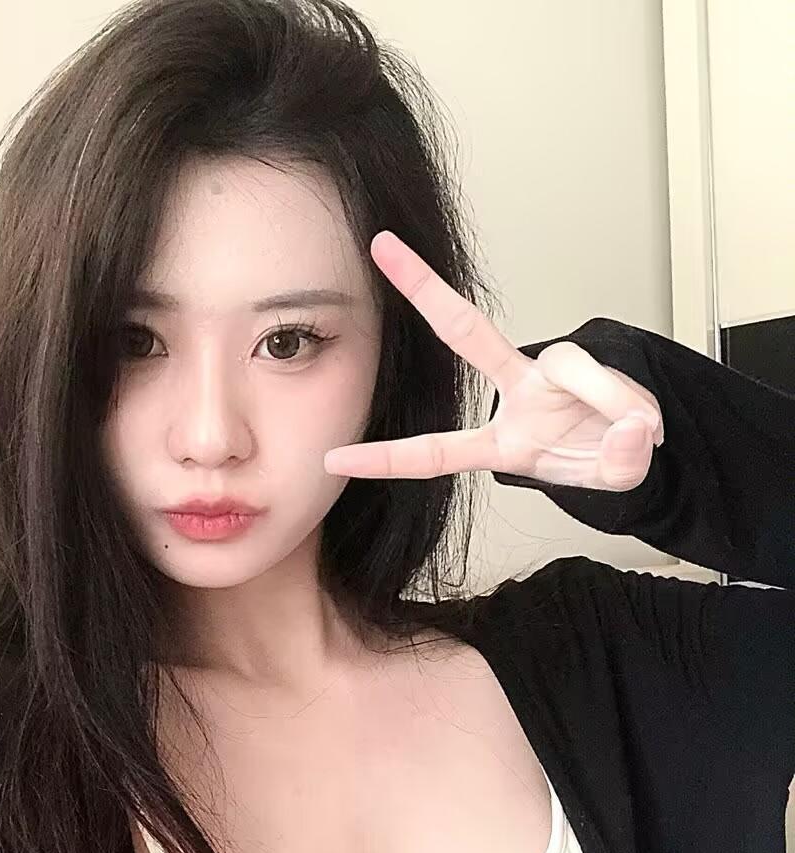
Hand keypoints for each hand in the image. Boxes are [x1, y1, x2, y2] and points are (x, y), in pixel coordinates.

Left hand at [324, 231, 663, 491]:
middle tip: (381, 247)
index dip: (385, 458)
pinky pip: (602, 372)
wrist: (641, 444)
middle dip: (423, 287)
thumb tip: (627, 431)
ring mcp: (549, 372)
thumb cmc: (605, 461)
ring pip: (569, 367)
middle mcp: (517, 394)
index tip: (336, 457)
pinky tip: (642, 423)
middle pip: (465, 332)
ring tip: (631, 435)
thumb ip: (615, 462)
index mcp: (502, 442)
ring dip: (606, 400)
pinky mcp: (584, 361)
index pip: (434, 451)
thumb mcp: (609, 478)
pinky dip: (627, 400)